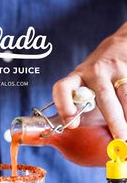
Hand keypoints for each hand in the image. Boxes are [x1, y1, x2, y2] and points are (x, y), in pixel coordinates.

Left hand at [53, 22, 126, 139]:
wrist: (120, 46)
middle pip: (104, 96)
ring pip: (125, 93)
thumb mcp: (84, 86)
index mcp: (76, 78)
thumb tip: (77, 135)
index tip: (72, 125)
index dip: (64, 105)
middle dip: (113, 119)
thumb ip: (80, 107)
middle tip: (120, 137)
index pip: (63, 88)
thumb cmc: (98, 77)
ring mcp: (115, 68)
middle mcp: (94, 72)